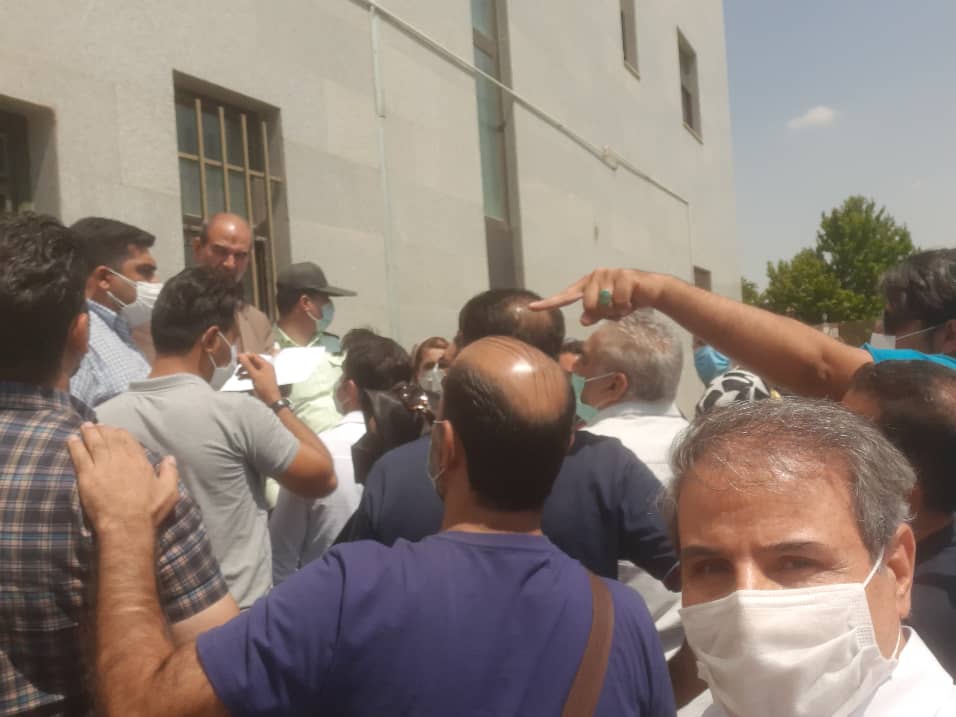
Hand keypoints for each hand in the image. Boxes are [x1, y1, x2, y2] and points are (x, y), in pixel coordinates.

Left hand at [68, 423, 178, 533]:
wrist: (126, 525)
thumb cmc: (149, 511)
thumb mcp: (169, 491)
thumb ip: (170, 472)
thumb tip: (170, 458)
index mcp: (139, 461)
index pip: (128, 440)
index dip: (120, 433)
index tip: (114, 430)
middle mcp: (120, 459)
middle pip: (109, 439)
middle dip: (102, 430)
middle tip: (96, 425)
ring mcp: (102, 466)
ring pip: (94, 444)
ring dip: (88, 433)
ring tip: (84, 426)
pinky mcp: (87, 476)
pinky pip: (79, 456)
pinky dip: (75, 446)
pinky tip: (71, 440)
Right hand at [238, 353, 281, 404]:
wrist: (271, 399)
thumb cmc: (264, 386)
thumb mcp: (254, 375)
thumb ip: (247, 365)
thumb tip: (241, 355)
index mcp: (265, 364)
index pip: (254, 356)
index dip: (245, 356)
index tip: (236, 359)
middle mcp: (264, 367)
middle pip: (252, 362)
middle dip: (243, 364)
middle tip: (235, 366)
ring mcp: (262, 373)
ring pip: (251, 368)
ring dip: (243, 370)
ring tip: (236, 374)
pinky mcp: (260, 379)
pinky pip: (252, 374)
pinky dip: (246, 375)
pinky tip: (240, 379)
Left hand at [529, 268, 664, 324]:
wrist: (651, 291)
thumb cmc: (626, 300)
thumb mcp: (608, 311)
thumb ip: (594, 315)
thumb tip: (583, 320)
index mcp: (587, 285)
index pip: (565, 296)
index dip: (549, 303)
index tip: (531, 308)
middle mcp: (596, 276)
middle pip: (588, 305)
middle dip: (602, 313)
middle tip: (615, 310)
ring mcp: (609, 273)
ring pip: (604, 304)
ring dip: (616, 310)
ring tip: (625, 303)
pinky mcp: (624, 275)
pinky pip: (619, 301)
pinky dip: (626, 306)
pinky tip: (632, 300)